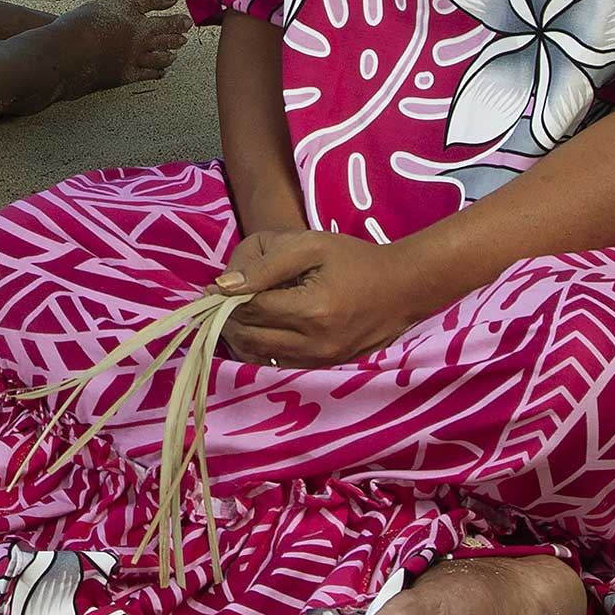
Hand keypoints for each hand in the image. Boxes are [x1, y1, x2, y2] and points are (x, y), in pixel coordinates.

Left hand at [213, 231, 435, 367]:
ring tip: (238, 312)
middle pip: (249, 337)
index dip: (225, 298)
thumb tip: (224, 286)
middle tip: (221, 300)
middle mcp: (315, 344)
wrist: (402, 289)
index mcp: (312, 310)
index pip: (250, 310)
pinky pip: (276, 365)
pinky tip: (260, 327)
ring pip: (258, 357)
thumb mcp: (310, 246)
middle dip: (227, 319)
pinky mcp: (323, 368)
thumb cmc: (355, 260)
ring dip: (240, 336)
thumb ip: (266, 265)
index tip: (213, 286)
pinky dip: (259, 348)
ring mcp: (320, 361)